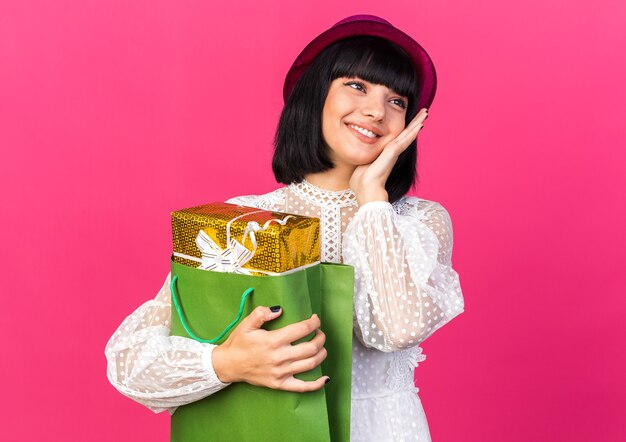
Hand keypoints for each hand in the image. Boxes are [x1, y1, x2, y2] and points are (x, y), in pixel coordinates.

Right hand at [212, 306, 328, 391]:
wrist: (228, 365)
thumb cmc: (238, 343)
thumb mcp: (247, 324)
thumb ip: (262, 313)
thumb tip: (279, 310)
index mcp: (273, 341)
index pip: (302, 329)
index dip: (314, 323)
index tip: (315, 319)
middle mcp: (279, 357)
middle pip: (311, 347)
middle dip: (320, 337)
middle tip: (319, 332)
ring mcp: (281, 373)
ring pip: (311, 364)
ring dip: (321, 353)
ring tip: (320, 346)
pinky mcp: (280, 384)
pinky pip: (303, 387)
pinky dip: (317, 384)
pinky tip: (325, 378)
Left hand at [349, 108, 427, 204]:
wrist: (366, 190)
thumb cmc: (361, 182)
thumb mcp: (361, 165)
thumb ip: (362, 160)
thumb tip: (357, 160)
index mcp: (385, 154)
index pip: (397, 138)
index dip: (405, 129)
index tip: (411, 120)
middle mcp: (392, 153)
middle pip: (406, 134)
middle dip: (415, 123)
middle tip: (424, 112)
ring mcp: (393, 153)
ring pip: (408, 135)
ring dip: (416, 123)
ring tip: (425, 113)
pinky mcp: (392, 153)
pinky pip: (404, 140)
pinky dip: (412, 132)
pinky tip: (419, 124)